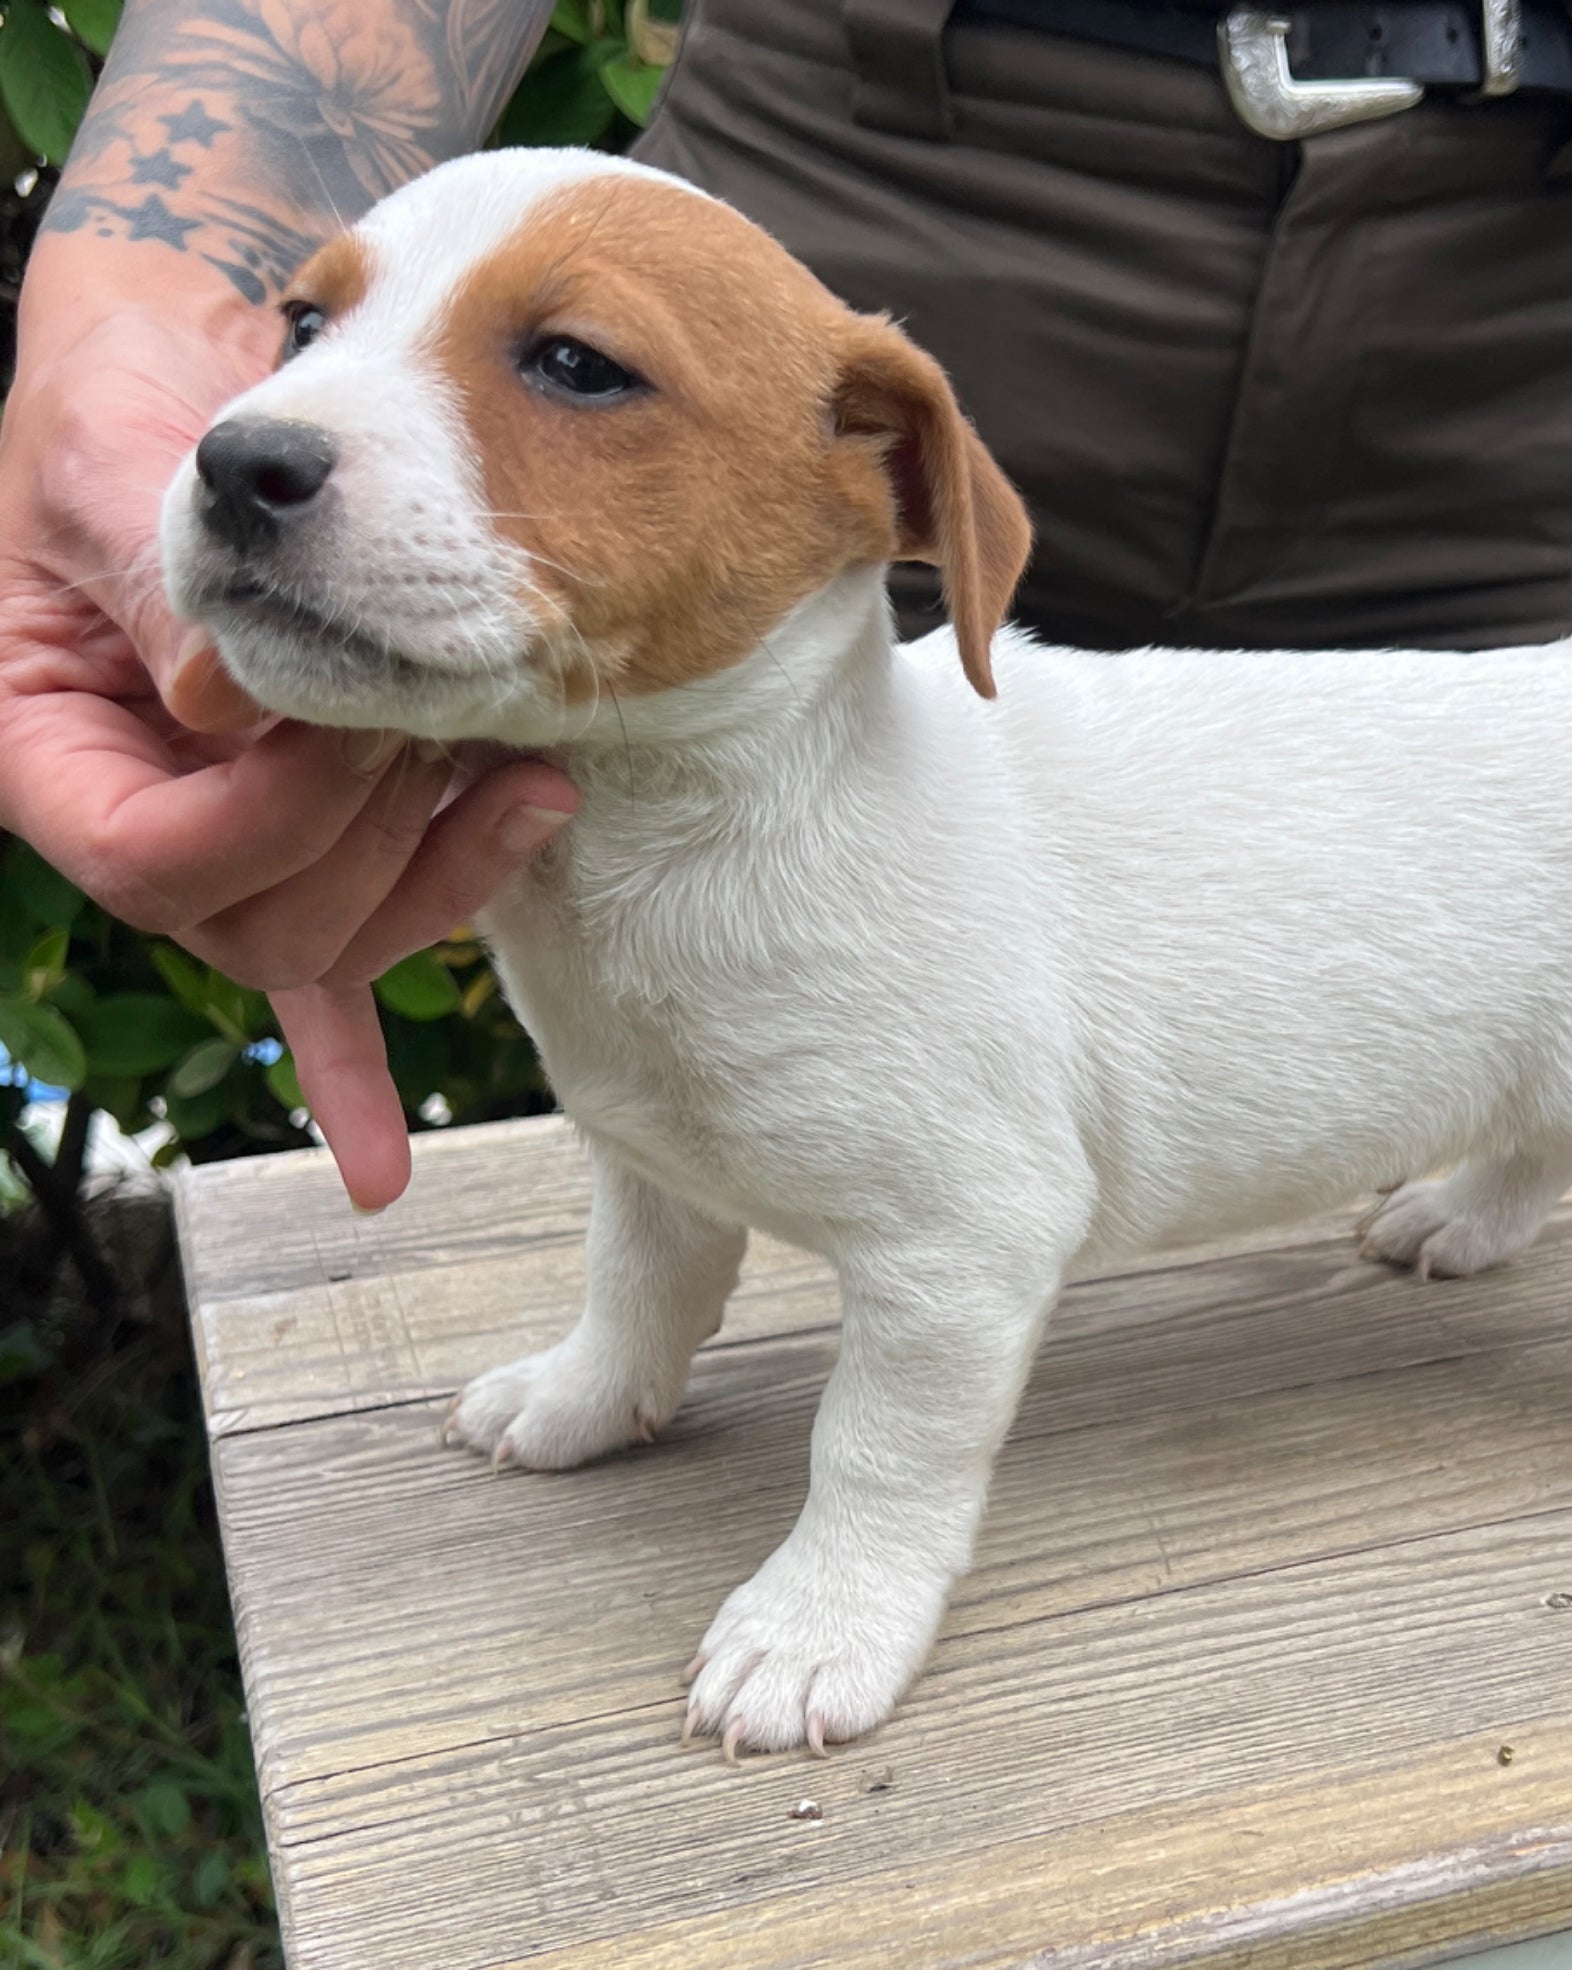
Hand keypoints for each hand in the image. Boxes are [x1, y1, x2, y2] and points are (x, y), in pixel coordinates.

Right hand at [0, 297, 576, 1209]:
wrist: (186, 398)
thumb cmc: (122, 414)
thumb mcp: (119, 468)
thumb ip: (163, 584)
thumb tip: (233, 705)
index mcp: (47, 748)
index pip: (149, 863)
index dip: (270, 820)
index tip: (355, 729)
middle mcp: (132, 817)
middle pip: (255, 928)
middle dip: (374, 841)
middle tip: (451, 726)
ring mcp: (217, 843)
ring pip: (324, 947)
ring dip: (433, 880)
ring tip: (523, 780)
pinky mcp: (294, 841)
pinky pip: (320, 978)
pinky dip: (352, 1066)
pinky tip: (379, 1168)